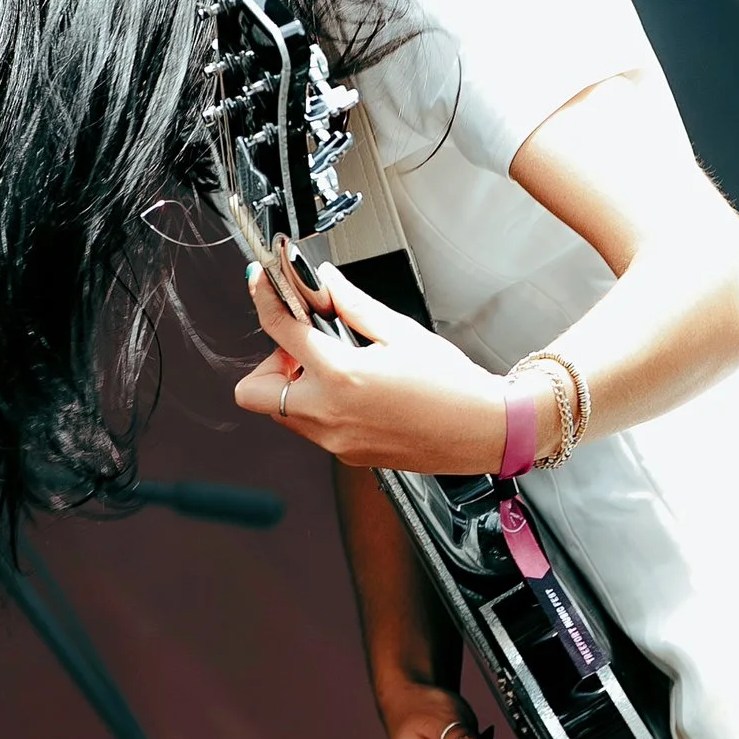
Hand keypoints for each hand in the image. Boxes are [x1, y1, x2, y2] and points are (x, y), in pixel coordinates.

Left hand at [233, 252, 505, 471]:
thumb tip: (326, 283)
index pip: (280, 330)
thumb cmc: (454, 388)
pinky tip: (357, 393)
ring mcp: (336, 441)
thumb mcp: (400, 333)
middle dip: (271, 364)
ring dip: (294, 386)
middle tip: (305, 347)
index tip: (262, 284)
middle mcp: (330, 415)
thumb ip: (352, 306)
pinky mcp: (348, 455)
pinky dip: (319, 406)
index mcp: (342, 376)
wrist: (484, 431)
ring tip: (338, 369)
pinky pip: (312, 428)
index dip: (264, 299)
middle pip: (254, 392)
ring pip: (282, 412)